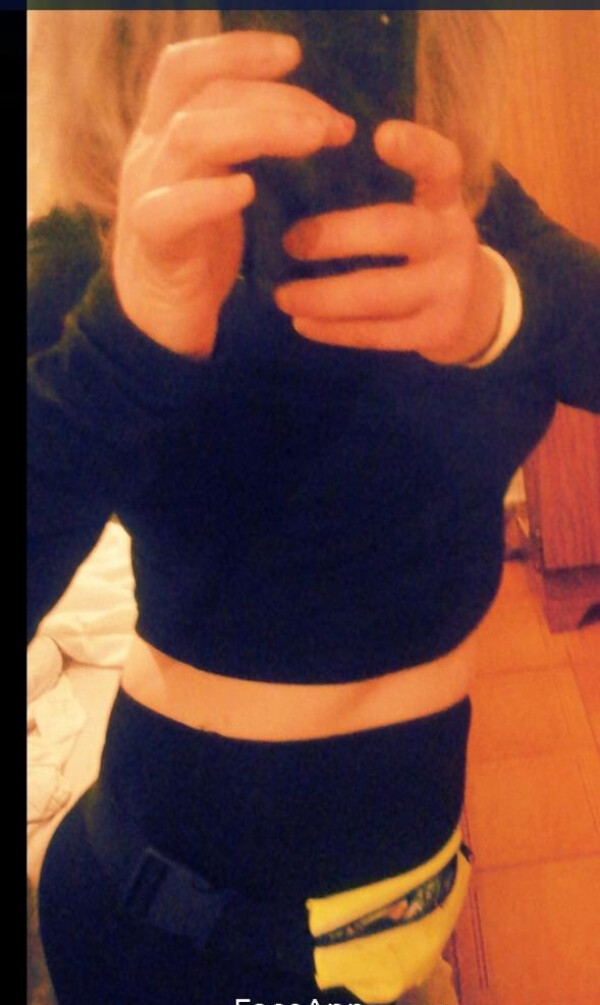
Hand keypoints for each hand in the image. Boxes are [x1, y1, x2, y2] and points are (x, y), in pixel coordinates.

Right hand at [113, 32, 354, 356]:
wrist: (157, 322)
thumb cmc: (199, 249)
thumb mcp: (222, 184)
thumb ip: (248, 147)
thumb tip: (318, 117)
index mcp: (164, 134)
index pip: (189, 70)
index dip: (236, 51)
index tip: (293, 54)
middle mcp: (151, 154)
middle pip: (203, 96)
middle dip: (274, 98)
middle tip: (332, 123)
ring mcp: (147, 195)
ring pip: (190, 137)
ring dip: (258, 129)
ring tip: (314, 140)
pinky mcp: (153, 244)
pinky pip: (168, 211)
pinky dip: (208, 196)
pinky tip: (247, 191)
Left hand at [274, 120, 502, 365]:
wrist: (477, 312)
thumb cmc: (426, 249)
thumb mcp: (423, 212)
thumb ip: (380, 192)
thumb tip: (302, 172)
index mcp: (446, 201)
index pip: (442, 166)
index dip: (416, 149)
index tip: (380, 134)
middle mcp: (454, 240)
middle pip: (395, 229)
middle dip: (337, 235)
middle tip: (291, 242)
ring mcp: (448, 290)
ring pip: (378, 294)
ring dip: (324, 296)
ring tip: (283, 296)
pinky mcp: (435, 332)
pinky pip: (377, 333)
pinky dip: (335, 330)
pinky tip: (302, 324)